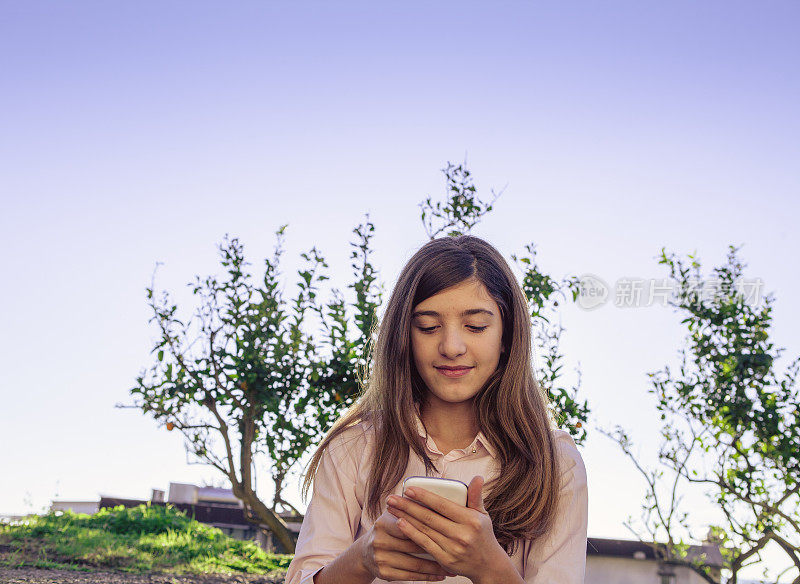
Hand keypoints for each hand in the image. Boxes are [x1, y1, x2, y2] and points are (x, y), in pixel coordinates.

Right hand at [358, 508, 455, 581]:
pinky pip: (410, 576)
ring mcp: (381, 558)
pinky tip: (439, 575)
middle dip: (437, 548)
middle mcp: (379, 541)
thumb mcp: (392, 515)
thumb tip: (438, 489)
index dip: (429, 528)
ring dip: (435, 567)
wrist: (365, 552)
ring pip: (415, 564)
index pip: (409, 525)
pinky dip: (427, 577)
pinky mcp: (384, 573)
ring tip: (451, 566)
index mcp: (383, 523)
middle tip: (456, 550)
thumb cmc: (388, 529)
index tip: (449, 529)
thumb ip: (410, 506)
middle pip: (414, 546)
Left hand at [386, 476, 510, 581]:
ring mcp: (453, 548)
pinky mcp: (446, 560)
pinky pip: (425, 544)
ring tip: (391, 509)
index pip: (442, 505)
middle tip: (392, 498)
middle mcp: (462, 534)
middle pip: (429, 517)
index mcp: (470, 520)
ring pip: (424, 530)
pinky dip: (411, 533)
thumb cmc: (483, 535)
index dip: (424, 496)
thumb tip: (477, 477)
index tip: (408, 489)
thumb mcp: (482, 515)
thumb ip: (476, 496)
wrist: (489, 566)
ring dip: (405, 518)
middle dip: (407, 506)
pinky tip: (401, 524)